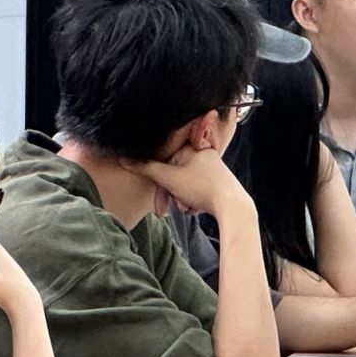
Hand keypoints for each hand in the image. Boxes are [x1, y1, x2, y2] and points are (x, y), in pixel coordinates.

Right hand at [132, 143, 251, 220]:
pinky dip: (189, 201)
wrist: (231, 206)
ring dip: (178, 198)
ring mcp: (209, 169)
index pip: (164, 157)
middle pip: (172, 173)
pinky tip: (193, 208)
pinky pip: (192, 190)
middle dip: (167, 193)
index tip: (155, 190)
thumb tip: (124, 159)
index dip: (156, 175)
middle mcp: (202, 155)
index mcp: (194, 147)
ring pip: (181, 184)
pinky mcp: (213, 182)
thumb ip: (146, 168)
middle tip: (162, 209)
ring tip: (185, 207)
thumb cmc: (203, 188)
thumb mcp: (169, 178)